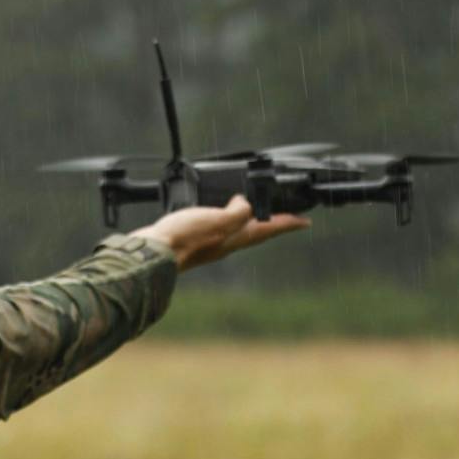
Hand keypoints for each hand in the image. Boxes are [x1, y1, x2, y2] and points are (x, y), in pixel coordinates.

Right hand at [131, 195, 308, 271]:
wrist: (152, 255)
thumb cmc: (183, 239)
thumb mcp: (217, 220)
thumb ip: (237, 212)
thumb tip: (246, 203)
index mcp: (235, 237)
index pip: (269, 229)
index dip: (288, 223)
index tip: (305, 221)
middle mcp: (226, 243)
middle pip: (257, 232)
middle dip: (272, 224)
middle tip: (285, 217)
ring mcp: (211, 243)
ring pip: (237, 230)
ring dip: (250, 221)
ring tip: (255, 213)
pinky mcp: (194, 240)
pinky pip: (218, 228)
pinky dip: (225, 219)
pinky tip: (216, 214)